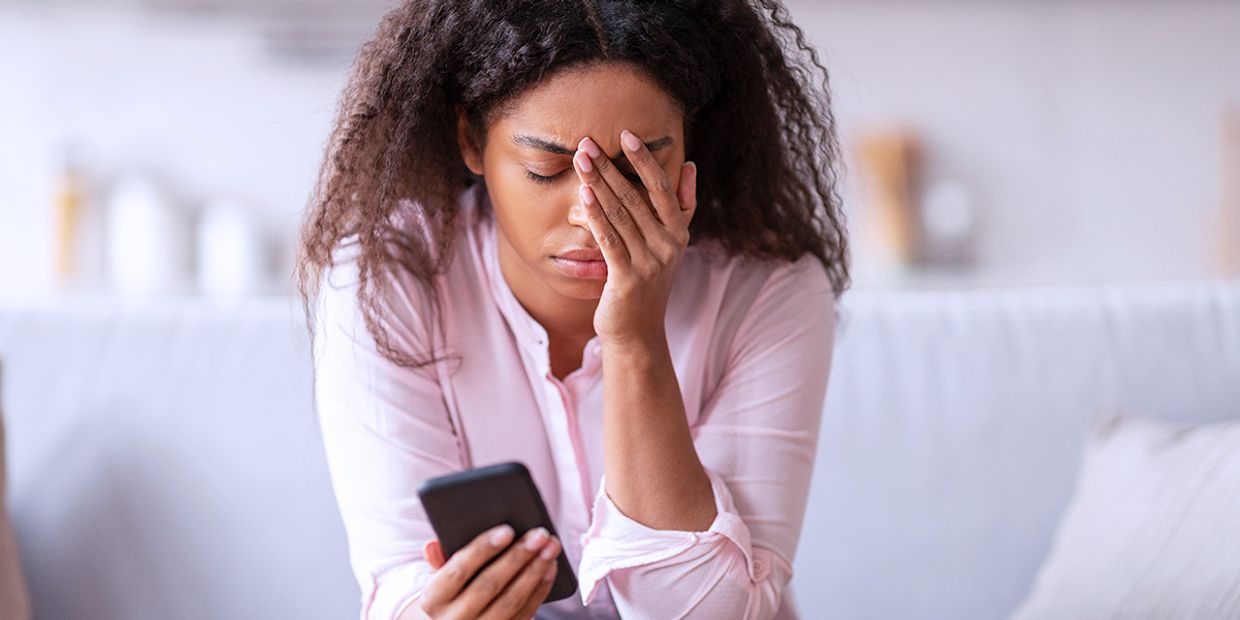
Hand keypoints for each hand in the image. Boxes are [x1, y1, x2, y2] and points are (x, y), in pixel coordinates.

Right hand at [412, 525, 559, 619]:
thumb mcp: (439, 580)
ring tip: (550, 548)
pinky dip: (540, 589)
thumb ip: (440, 561)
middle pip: (489, 584)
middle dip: (518, 557)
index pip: (457, 571)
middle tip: (540, 534)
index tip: (507, 530)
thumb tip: (432, 544)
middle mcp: (453, 619)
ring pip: (510, 600)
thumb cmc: (451, 595)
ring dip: (534, 571)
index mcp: (433, 599)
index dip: (482, 549)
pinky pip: (525, 613)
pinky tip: (549, 568)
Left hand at [573, 130, 697, 345]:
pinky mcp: (628, 279)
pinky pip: (610, 240)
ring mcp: (649, 263)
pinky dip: (597, 216)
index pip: (663, 188)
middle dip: (610, 167)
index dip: (645, 160)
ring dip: (598, 184)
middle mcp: (668, 245)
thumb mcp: (670, 244)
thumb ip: (682, 205)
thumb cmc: (648, 282)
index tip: (626, 134)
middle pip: (636, 197)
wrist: (638, 330)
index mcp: (678, 233)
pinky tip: (584, 195)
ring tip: (581, 160)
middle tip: (588, 142)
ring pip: (620, 215)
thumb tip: (690, 166)